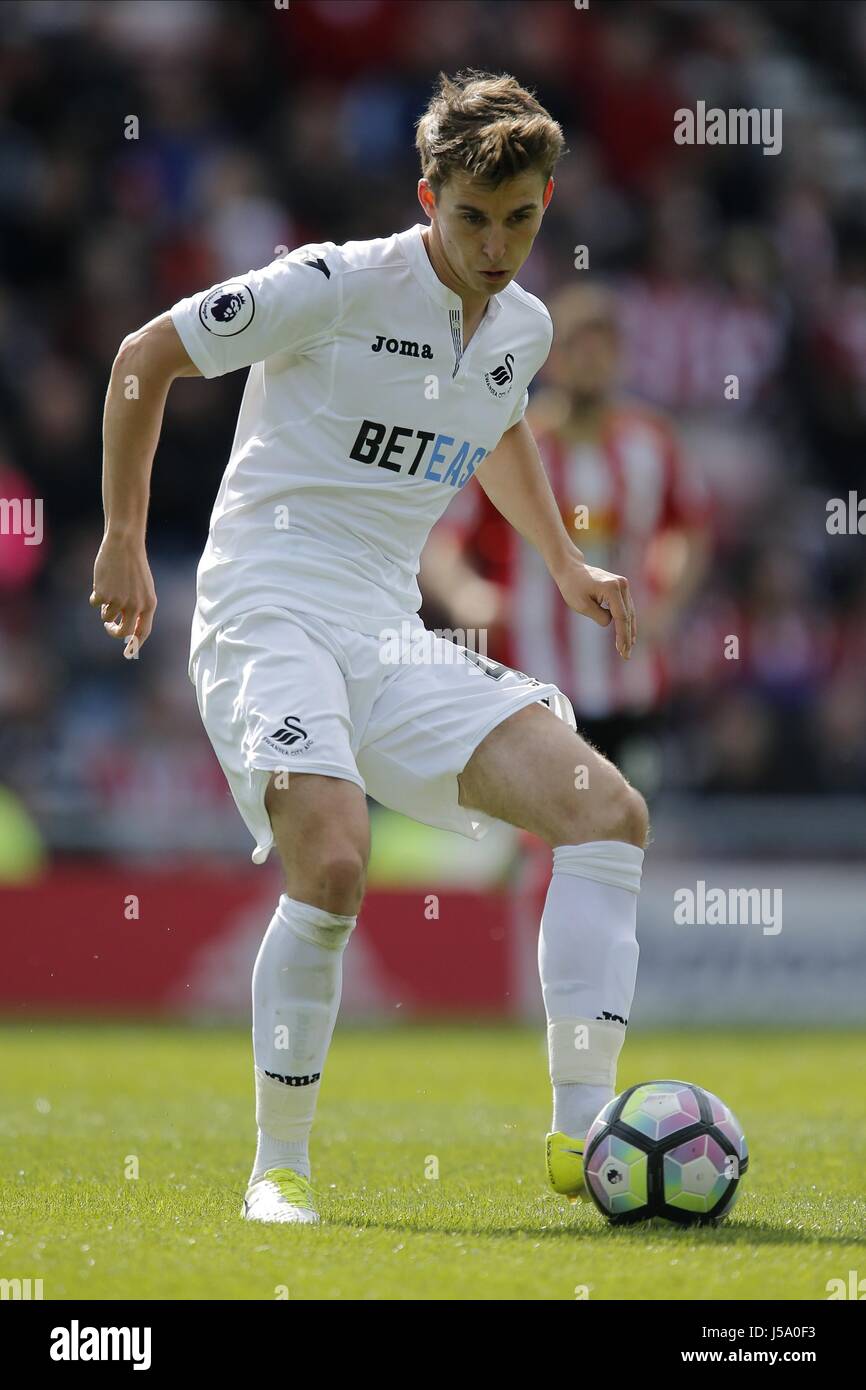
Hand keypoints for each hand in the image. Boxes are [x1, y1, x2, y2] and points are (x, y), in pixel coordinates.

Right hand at [90, 533, 156, 654]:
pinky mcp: (104, 595)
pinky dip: (95, 596)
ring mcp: (119, 601)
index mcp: (149, 604)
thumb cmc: (133, 566)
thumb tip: (127, 630)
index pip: (143, 632)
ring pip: (106, 617)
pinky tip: (102, 581)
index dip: (135, 644)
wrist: (124, 545)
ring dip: (104, 608)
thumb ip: (138, 607)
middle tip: (109, 627)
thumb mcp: (142, 588)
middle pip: (124, 632)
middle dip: (114, 632)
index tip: (128, 652)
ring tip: (109, 589)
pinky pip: (95, 604)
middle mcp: (136, 606)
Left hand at [553, 555, 636, 657]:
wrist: (571, 569)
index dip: (622, 635)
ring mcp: (623, 584)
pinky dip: (627, 621)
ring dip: (629, 630)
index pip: (621, 617)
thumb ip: (600, 617)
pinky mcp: (621, 587)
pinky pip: (626, 607)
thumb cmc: (573, 587)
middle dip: (627, 636)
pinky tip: (629, 635)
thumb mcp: (582, 606)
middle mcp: (621, 585)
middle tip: (626, 655)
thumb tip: (611, 622)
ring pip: (629, 612)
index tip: (622, 650)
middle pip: (628, 616)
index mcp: (612, 588)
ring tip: (628, 648)